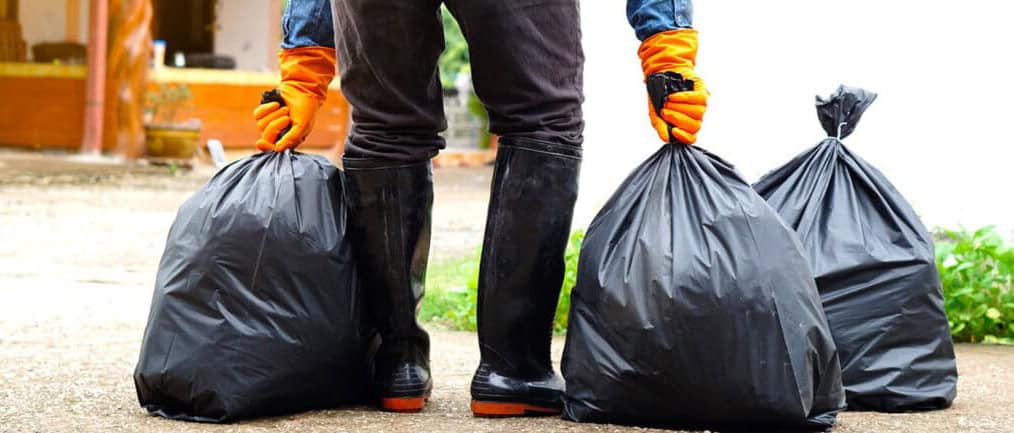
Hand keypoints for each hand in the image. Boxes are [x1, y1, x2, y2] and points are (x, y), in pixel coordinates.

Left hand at [254, 47, 335, 151]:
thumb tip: (277, 149)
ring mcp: (269, 123)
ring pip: (261, 125)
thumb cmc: (306, 108)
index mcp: (288, 140)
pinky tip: (276, 104)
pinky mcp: (264, 112)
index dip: (266, 147)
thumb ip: (291, 139)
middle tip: (287, 118)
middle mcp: (278, 133)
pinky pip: (257, 114)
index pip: (273, 149)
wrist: (302, 89)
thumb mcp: (302, 125)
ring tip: (285, 109)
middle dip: (276, 125)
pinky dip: (267, 108)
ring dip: (275, 115)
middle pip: (266, 136)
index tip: (260, 142)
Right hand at [638, 29, 707, 144]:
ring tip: (668, 101)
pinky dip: (685, 98)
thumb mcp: (655, 113)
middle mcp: (694, 117)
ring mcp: (700, 105)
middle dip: (678, 119)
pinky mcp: (702, 91)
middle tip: (665, 111)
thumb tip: (666, 138)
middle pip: (695, 126)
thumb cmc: (659, 95)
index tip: (675, 131)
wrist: (661, 75)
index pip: (691, 137)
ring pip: (698, 113)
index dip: (685, 137)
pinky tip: (675, 96)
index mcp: (684, 125)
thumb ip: (660, 126)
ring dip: (680, 107)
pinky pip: (699, 99)